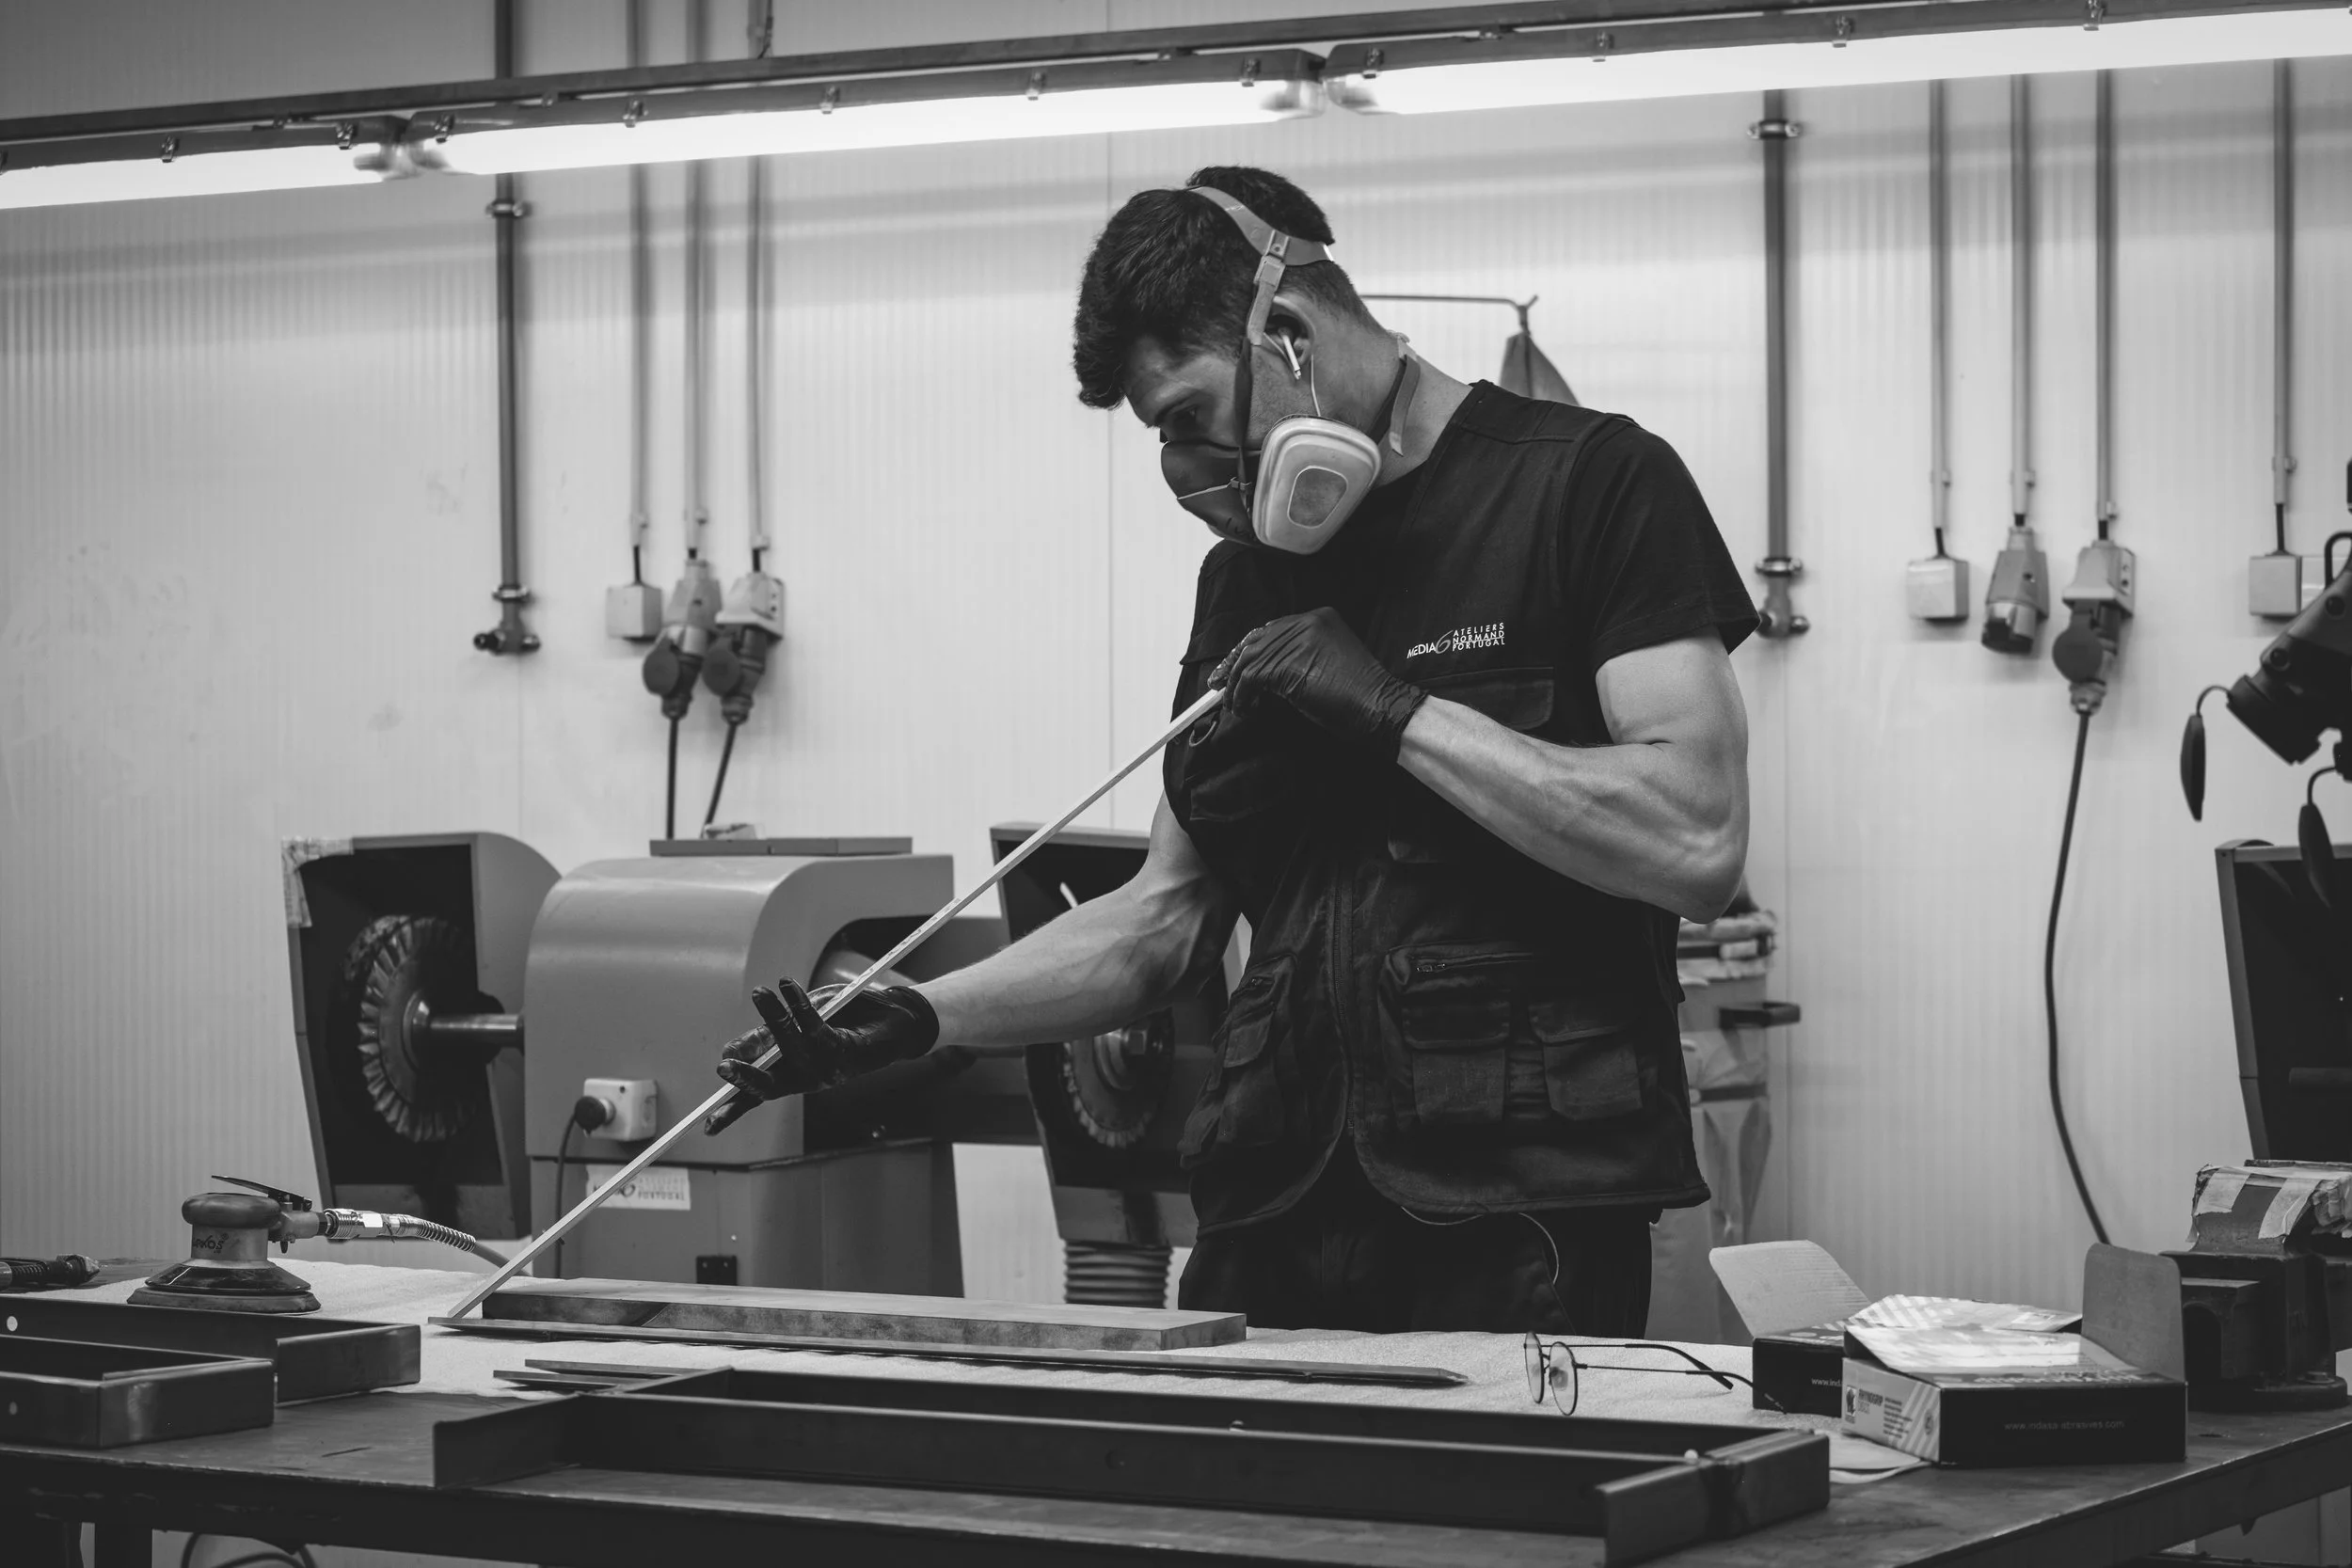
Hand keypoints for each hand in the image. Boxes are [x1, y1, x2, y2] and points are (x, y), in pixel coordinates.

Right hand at [716, 980, 940, 1103]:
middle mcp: (809, 1079)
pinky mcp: (846, 1050)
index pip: (759, 1094)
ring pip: (792, 1048)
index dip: (734, 1109)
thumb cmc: (845, 1020)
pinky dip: (800, 1005)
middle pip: (771, 1086)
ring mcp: (828, 1068)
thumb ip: (769, 1036)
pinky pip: (816, 1027)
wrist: (895, 1017)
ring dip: (775, 1018)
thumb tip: (732, 1050)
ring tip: (760, 993)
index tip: (708, 1127)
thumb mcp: (799, 1024)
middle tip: (723, 1067)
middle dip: (747, 1079)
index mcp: (794, 1076)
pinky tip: (788, 986)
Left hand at [1211, 607, 1426, 759]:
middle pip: (1256, 640)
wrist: (1380, 707)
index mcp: (1318, 618)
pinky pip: (1252, 678)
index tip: (1233, 668)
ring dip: (1237, 687)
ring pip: (1250, 660)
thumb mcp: (1327, 666)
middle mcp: (1307, 621)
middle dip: (1233, 666)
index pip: (1271, 630)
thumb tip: (1263, 676)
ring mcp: (1298, 639)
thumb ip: (1299, 659)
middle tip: (1220, 686)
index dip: (1248, 650)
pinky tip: (1247, 709)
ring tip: (1235, 705)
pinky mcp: (1289, 662)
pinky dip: (1243, 696)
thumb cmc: (1359, 697)